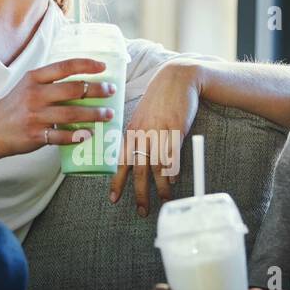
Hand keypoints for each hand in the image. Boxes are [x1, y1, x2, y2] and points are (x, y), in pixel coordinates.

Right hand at [0, 57, 115, 156]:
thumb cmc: (15, 106)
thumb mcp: (27, 85)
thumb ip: (50, 81)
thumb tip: (82, 79)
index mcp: (34, 78)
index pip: (65, 67)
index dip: (86, 65)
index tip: (103, 66)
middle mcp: (35, 94)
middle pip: (73, 90)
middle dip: (96, 90)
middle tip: (111, 91)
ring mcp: (35, 116)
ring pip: (72, 114)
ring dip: (94, 114)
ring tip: (108, 114)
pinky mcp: (36, 135)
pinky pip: (61, 136)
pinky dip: (77, 136)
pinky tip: (90, 134)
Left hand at [110, 60, 201, 215]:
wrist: (177, 78)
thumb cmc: (159, 98)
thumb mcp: (141, 115)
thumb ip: (138, 134)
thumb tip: (136, 155)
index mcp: (131, 131)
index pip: (121, 161)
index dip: (117, 181)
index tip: (113, 199)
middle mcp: (143, 133)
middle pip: (138, 169)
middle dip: (139, 193)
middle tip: (142, 211)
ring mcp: (159, 131)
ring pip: (157, 166)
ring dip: (161, 187)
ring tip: (164, 200)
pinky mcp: (176, 128)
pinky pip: (173, 154)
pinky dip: (172, 169)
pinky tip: (173, 180)